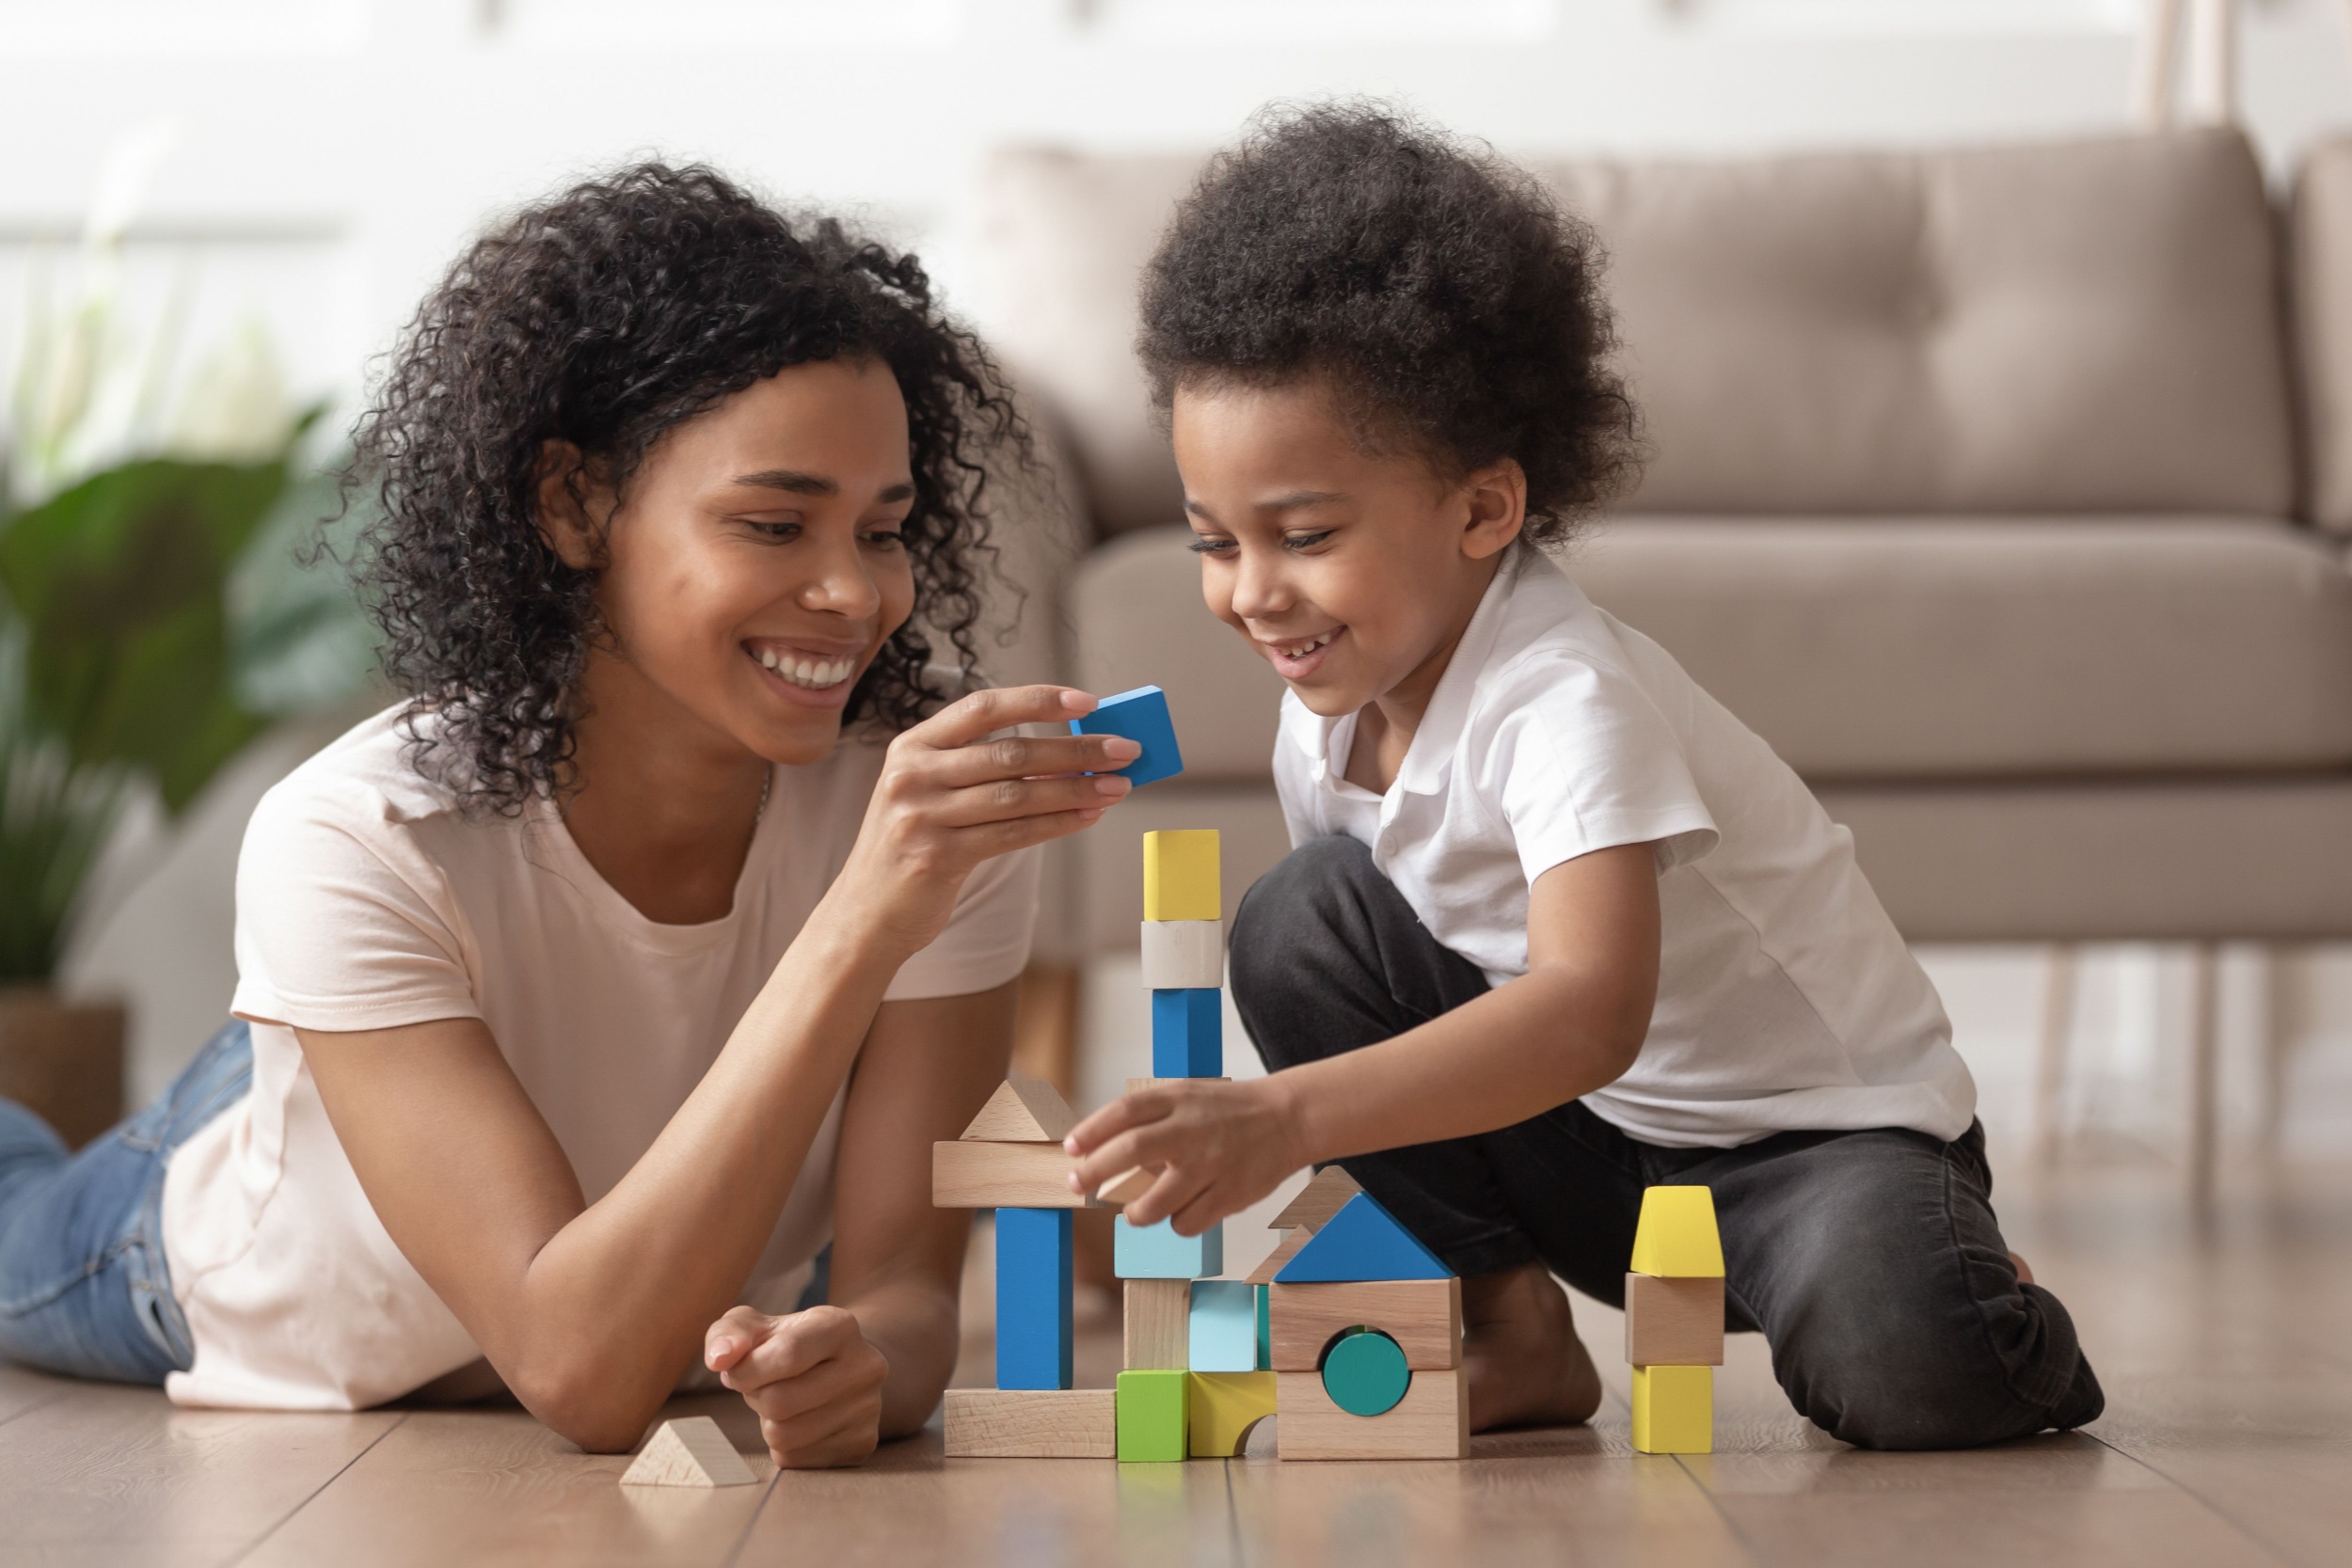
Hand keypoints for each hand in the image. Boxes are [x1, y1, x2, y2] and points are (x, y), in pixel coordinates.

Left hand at [705, 1304, 889, 1469]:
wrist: (841, 1367)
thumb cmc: (788, 1344)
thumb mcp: (757, 1327)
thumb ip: (729, 1333)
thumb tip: (718, 1359)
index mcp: (840, 1326)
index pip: (786, 1355)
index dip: (747, 1370)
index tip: (737, 1372)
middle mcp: (864, 1366)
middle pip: (780, 1402)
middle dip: (755, 1397)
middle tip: (763, 1387)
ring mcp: (869, 1409)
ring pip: (785, 1436)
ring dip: (768, 1424)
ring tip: (782, 1404)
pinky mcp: (862, 1444)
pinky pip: (796, 1462)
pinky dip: (784, 1447)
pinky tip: (798, 1423)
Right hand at [831, 686, 1138, 953]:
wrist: (867, 913)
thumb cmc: (915, 845)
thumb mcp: (931, 793)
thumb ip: (982, 768)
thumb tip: (1070, 752)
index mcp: (912, 746)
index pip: (984, 708)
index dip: (1038, 700)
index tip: (1089, 701)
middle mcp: (912, 775)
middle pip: (1010, 753)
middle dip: (1076, 750)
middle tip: (1125, 750)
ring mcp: (921, 816)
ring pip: (1017, 796)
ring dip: (1076, 789)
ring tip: (1117, 786)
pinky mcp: (936, 857)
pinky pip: (1012, 835)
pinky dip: (1056, 824)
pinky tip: (1087, 817)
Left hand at [1063, 1077, 1309, 1234]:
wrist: (1287, 1118)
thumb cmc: (1226, 1111)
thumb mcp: (1187, 1096)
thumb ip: (1150, 1116)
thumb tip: (1096, 1149)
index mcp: (1179, 1099)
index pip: (1124, 1111)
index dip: (1091, 1131)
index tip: (1071, 1149)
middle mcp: (1193, 1129)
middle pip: (1131, 1151)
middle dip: (1095, 1172)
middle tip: (1077, 1185)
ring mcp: (1212, 1163)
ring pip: (1156, 1202)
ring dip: (1135, 1213)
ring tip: (1132, 1212)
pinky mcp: (1231, 1193)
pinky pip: (1187, 1223)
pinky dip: (1176, 1223)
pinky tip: (1180, 1212)